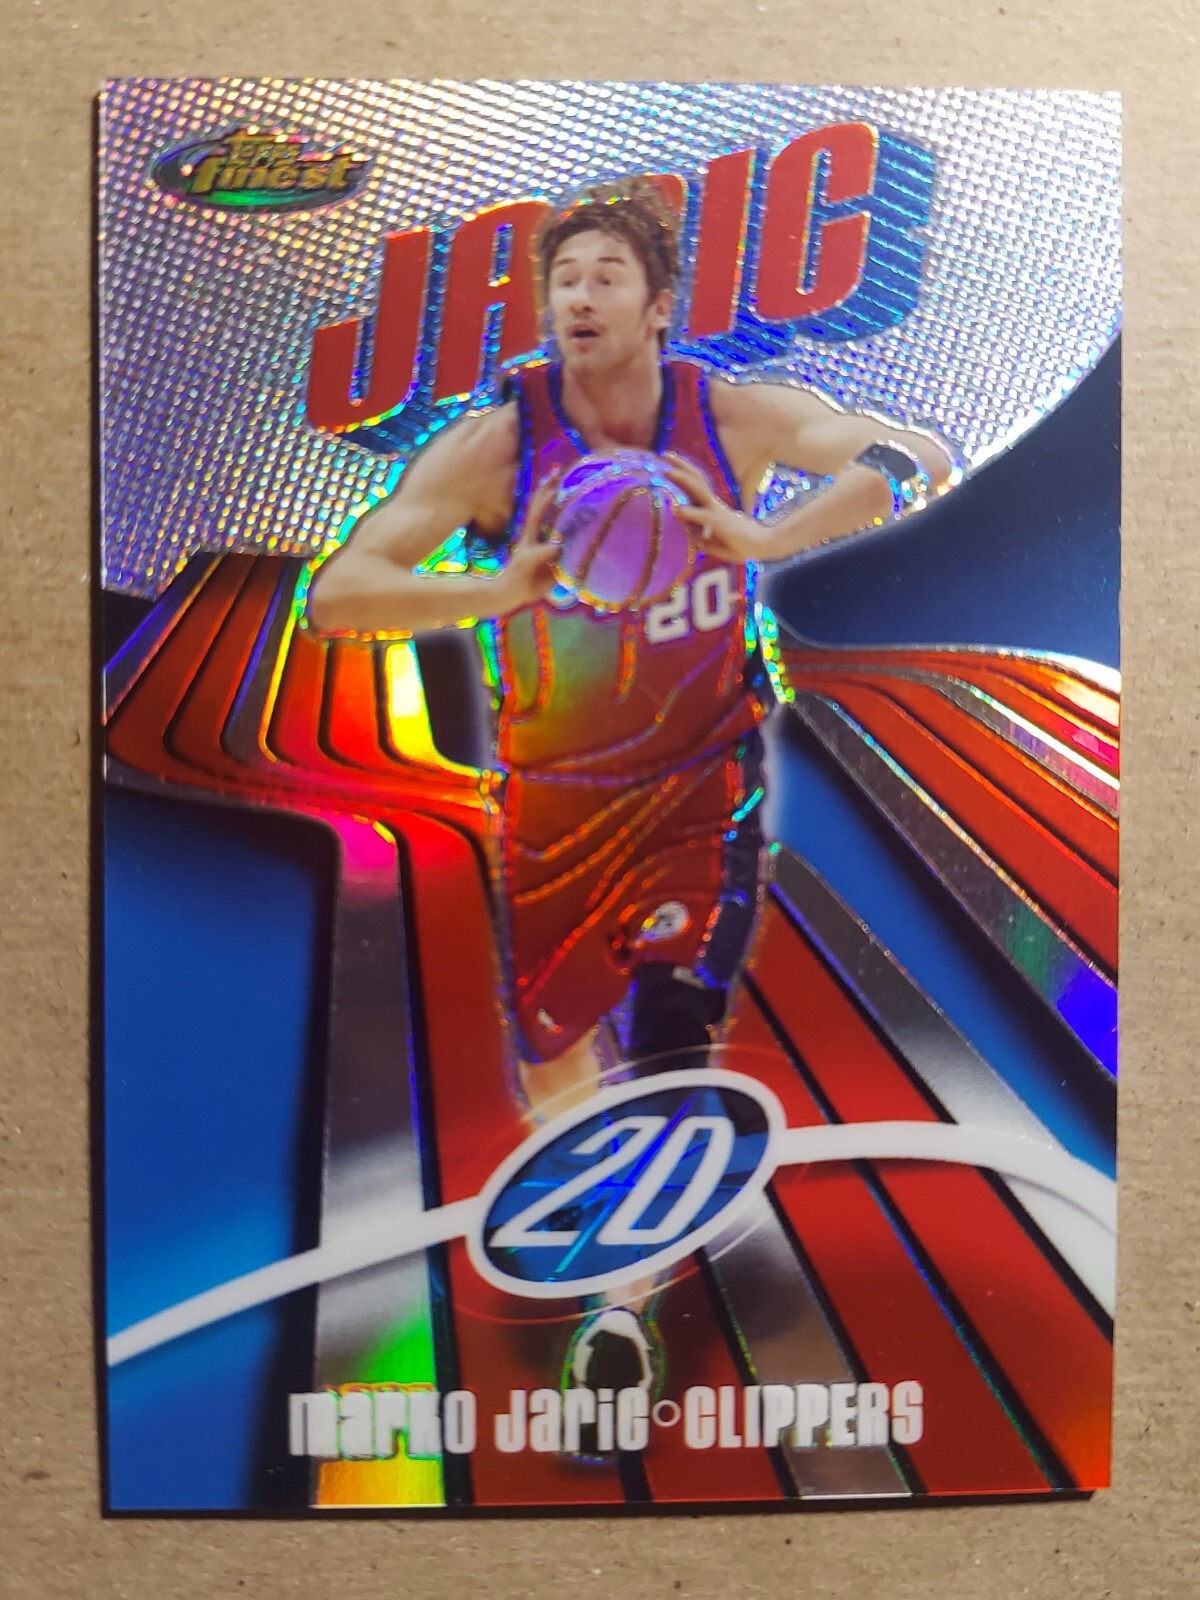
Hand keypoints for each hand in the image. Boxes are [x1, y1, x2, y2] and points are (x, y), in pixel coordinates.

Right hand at [494, 466, 563, 615]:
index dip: (548, 490)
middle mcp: (528, 538)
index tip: (558, 472)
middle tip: (556, 470)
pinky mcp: (524, 563)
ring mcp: (524, 548)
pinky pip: (537, 554)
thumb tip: (582, 549)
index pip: (540, 508)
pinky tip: (556, 545)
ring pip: (534, 523)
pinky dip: (546, 549)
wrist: (504, 597)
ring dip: (542, 507)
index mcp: (533, 536)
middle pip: (536, 507)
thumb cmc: (529, 583)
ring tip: (553, 492)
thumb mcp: (550, 567)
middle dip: (546, 489)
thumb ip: (563, 557)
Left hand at [661, 453, 769, 563]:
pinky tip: (676, 509)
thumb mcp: (717, 542)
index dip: (682, 471)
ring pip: (698, 489)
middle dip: (680, 465)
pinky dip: (689, 512)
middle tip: (664, 453)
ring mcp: (716, 511)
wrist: (763, 545)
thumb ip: (705, 540)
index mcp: (712, 505)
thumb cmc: (740, 544)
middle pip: (696, 478)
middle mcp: (713, 504)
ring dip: (682, 479)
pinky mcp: (720, 522)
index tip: (667, 462)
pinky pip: (703, 515)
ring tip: (666, 471)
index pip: (696, 483)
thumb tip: (696, 542)